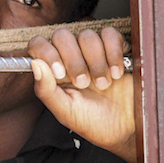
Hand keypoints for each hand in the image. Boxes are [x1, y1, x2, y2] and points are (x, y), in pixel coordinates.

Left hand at [28, 27, 135, 162]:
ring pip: (87, 35)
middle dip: (74, 60)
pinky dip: (114, 52)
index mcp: (53, 70)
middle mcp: (70, 56)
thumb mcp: (65, 111)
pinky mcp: (116, 47)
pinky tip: (117, 72)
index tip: (60, 73)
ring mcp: (93, 50)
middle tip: (84, 83)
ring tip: (104, 84)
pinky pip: (110, 34)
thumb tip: (35, 64)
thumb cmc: (94, 122)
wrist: (128, 128)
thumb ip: (46, 90)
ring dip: (96, 61)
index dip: (47, 53)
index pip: (38, 44)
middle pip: (62, 36)